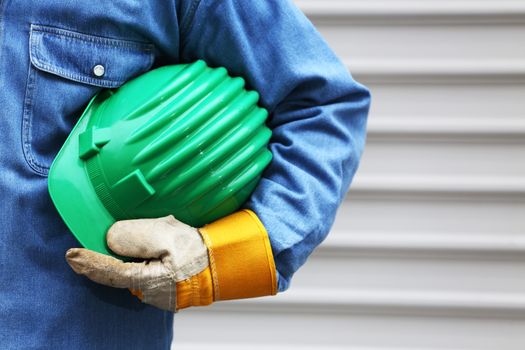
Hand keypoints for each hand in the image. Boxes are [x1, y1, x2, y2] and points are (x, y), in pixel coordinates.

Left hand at [65, 215, 208, 311]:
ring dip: (132, 255)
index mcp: (147, 280)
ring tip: (151, 241)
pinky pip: (144, 272)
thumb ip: (137, 236)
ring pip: (132, 271)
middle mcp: (147, 292)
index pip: (109, 272)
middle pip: (119, 271)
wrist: (222, 264)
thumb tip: (111, 239)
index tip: (70, 255)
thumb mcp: (168, 235)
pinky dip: (142, 260)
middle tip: (115, 239)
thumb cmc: (198, 252)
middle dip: (111, 256)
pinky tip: (154, 249)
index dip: (88, 262)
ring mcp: (155, 293)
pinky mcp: (162, 288)